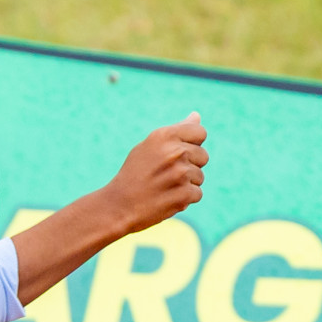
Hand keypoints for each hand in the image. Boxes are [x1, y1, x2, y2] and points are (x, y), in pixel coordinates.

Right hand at [103, 112, 208, 235]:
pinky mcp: (185, 194)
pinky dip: (185, 198)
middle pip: (203, 156)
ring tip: (164, 187)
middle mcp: (174, 152)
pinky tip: (166, 198)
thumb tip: (196, 116)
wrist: (119, 205)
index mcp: (164, 135)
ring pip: (200, 176)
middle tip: (166, 174)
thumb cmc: (134, 173)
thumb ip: (175, 131)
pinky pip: (197, 193)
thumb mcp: (150, 146)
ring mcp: (180, 174)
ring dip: (187, 183)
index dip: (193, 144)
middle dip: (190, 165)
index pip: (200, 133)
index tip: (178, 154)